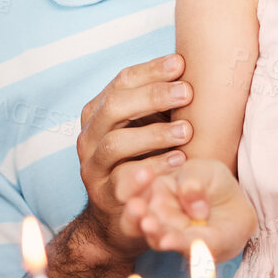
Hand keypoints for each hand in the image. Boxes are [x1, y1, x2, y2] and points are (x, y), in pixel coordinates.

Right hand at [74, 54, 194, 259]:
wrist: (119, 215)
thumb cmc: (141, 160)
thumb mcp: (144, 127)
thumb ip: (157, 102)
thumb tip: (186, 62)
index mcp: (99, 112)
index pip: (121, 82)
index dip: (150, 70)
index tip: (181, 63)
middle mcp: (89, 136)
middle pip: (114, 108)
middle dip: (151, 97)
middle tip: (187, 93)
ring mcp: (92, 167)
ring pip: (114, 144)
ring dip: (153, 134)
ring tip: (187, 131)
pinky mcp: (103, 197)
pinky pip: (123, 182)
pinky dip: (151, 170)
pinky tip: (178, 162)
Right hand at [129, 157, 255, 258]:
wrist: (236, 205)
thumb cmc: (211, 182)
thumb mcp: (204, 171)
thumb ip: (193, 180)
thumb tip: (192, 201)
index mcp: (152, 188)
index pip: (132, 186)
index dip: (133, 182)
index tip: (142, 175)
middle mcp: (154, 212)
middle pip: (138, 214)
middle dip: (135, 212)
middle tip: (135, 207)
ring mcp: (168, 232)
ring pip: (154, 233)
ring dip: (152, 230)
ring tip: (148, 225)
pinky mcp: (188, 246)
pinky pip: (180, 246)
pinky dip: (174, 243)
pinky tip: (167, 241)